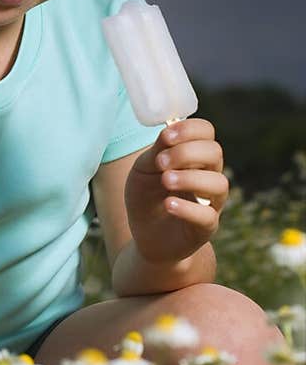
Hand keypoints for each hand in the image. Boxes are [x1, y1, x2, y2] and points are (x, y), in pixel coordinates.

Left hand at [123, 118, 229, 266]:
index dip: (189, 129)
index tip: (166, 137)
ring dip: (190, 178)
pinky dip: (188, 208)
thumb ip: (158, 150)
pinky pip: (208, 216)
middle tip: (161, 163)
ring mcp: (210, 202)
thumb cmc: (146, 196)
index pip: (206, 132)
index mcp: (194, 156)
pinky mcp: (206, 228)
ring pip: (219, 183)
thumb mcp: (144, 169)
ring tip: (165, 181)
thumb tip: (169, 130)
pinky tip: (169, 204)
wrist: (144, 235)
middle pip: (215, 153)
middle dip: (186, 153)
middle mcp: (208, 175)